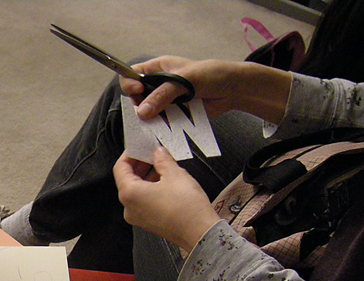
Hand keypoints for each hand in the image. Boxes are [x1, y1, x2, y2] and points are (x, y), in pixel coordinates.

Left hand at [113, 148, 219, 252]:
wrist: (200, 233)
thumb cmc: (186, 207)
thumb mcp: (175, 174)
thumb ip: (162, 159)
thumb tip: (158, 152)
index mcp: (129, 194)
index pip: (120, 168)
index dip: (130, 154)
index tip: (141, 146)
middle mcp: (129, 207)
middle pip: (127, 179)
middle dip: (140, 165)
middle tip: (154, 153)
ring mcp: (138, 217)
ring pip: (137, 191)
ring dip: (147, 176)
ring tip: (163, 166)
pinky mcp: (148, 222)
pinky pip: (144, 201)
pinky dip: (151, 189)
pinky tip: (166, 181)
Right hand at [120, 56, 290, 123]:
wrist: (233, 90)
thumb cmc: (211, 75)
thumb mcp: (185, 80)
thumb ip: (162, 95)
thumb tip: (142, 112)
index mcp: (158, 68)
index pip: (132, 74)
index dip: (130, 83)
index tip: (137, 92)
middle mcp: (159, 84)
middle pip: (137, 96)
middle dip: (139, 105)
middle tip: (148, 112)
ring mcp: (166, 100)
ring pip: (147, 111)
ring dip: (150, 118)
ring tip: (157, 123)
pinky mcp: (174, 114)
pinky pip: (161, 122)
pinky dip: (160, 127)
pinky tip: (163, 130)